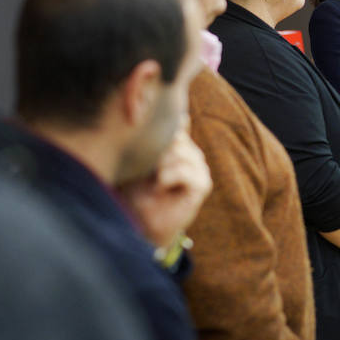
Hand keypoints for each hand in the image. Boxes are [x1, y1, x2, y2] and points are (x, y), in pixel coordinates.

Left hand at [119, 127, 211, 248]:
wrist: (142, 222)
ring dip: (160, 166)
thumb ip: (150, 140)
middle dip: (157, 151)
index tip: (148, 149)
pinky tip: (159, 186)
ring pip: (179, 153)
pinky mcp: (202, 184)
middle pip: (176, 137)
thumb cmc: (136, 190)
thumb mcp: (139, 160)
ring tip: (152, 180)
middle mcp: (192, 153)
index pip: (178, 124)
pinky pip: (184, 170)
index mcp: (180, 145)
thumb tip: (164, 117)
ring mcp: (200, 167)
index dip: (164, 130)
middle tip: (146, 170)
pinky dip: (168, 177)